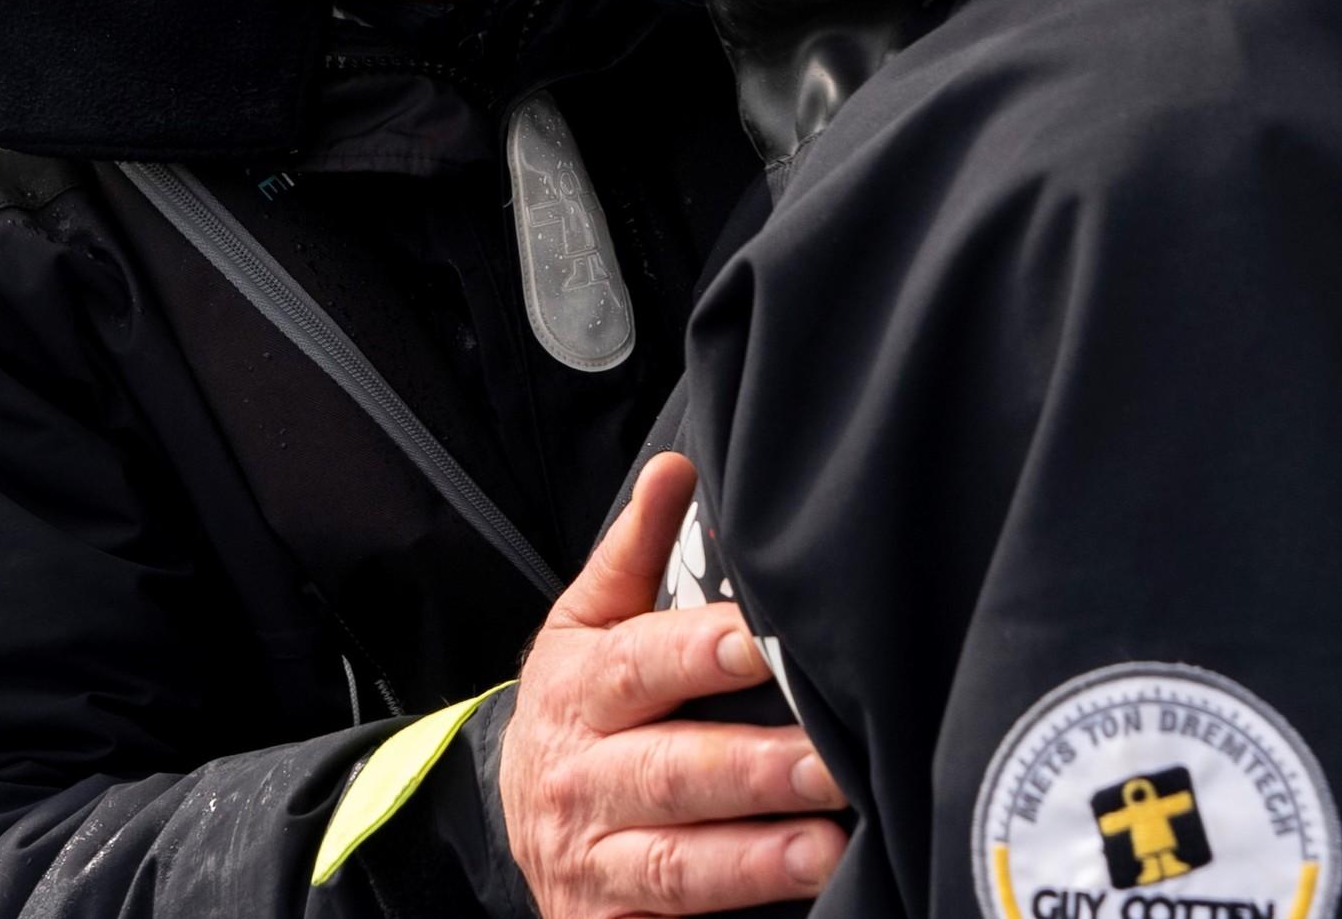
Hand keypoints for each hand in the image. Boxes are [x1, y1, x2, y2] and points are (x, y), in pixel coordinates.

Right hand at [499, 454, 846, 916]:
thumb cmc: (576, 708)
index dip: (700, 654)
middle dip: (755, 770)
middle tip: (833, 761)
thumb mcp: (585, 624)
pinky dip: (729, 916)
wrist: (508, 820)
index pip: (639, 666)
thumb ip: (635, 551)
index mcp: (578, 690)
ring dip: (754, 859)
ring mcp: (595, 862)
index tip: (765, 643)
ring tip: (826, 845)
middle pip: (671, 772)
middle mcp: (581, 778)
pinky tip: (796, 902)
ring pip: (675, 864)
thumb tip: (679, 467)